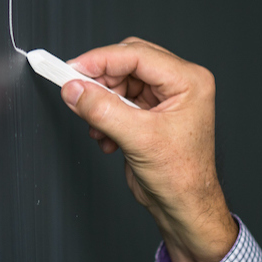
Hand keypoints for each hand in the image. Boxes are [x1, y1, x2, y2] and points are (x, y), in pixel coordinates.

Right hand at [61, 37, 236, 261]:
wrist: (183, 206)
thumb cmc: (182, 177)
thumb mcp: (139, 139)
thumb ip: (102, 110)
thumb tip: (75, 89)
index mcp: (188, 81)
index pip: (136, 55)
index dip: (100, 60)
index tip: (72, 69)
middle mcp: (178, 85)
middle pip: (126, 63)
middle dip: (100, 81)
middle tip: (76, 91)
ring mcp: (163, 98)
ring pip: (119, 82)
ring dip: (101, 102)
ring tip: (98, 126)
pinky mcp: (148, 112)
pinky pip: (117, 99)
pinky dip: (104, 115)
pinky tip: (106, 136)